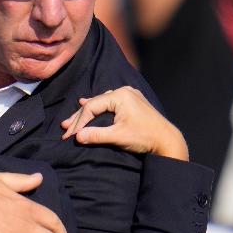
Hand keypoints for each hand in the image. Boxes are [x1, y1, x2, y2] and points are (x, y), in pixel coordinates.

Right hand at [58, 86, 187, 159]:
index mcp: (120, 96)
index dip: (78, 122)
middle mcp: (125, 92)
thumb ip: (96, 135)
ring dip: (88, 112)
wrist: (167, 140)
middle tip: (64, 127)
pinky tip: (90, 104)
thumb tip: (76, 136)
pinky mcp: (133, 102)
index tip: (69, 135)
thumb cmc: (144, 137)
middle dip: (80, 117)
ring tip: (73, 117)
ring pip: (102, 103)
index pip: (92, 107)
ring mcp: (130, 95)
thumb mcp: (118, 137)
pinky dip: (99, 107)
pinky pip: (110, 102)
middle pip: (95, 103)